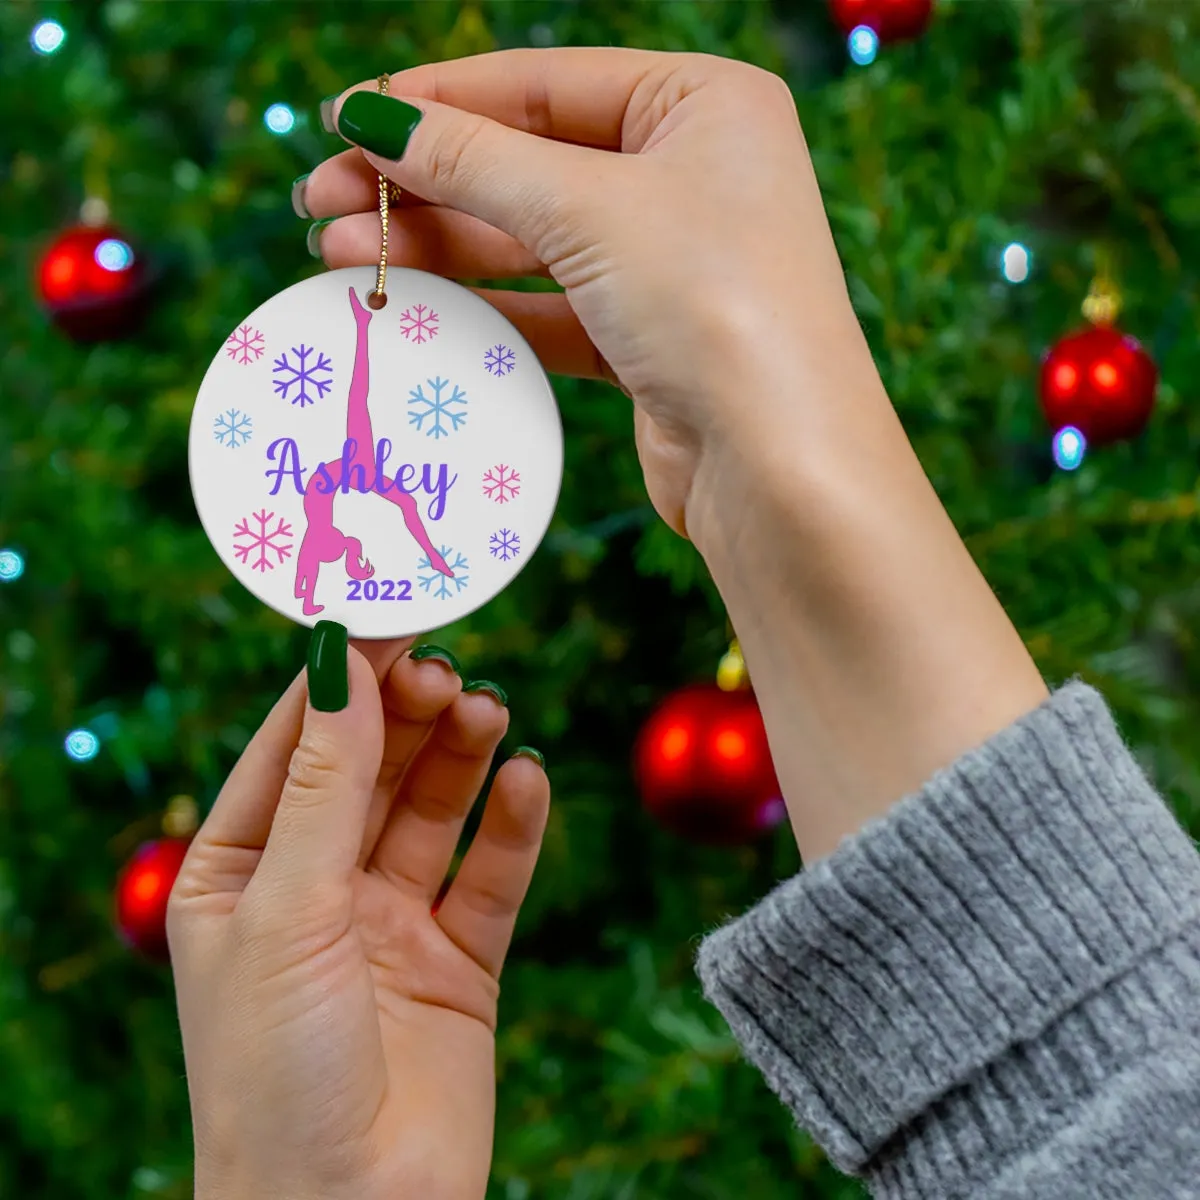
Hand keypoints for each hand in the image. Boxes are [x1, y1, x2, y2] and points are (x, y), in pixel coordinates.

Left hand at [168, 635, 548, 1199]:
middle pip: (371, 768)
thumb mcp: (287, 909)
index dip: (340, 680)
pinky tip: (527, 781)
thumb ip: (325, 785)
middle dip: (407, 715)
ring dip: (461, 756)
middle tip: (448, 670)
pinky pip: (491, 875)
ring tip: (488, 712)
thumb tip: (342, 664)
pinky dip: (512, 825)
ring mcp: (390, 923)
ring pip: (433, 810)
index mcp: (241, 872)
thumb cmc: (275, 1072)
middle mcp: (316, 888)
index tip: (390, 616)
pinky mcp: (459, 961)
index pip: (293, 746)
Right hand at [300, 48, 872, 547]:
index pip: (543, 84)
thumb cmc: (713, 304)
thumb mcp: (587, 209)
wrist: (779, 466)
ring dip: (436, 246)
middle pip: (528, 162)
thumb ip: (474, 160)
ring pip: (531, 240)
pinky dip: (482, 307)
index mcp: (703, 104)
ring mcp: (671, 262)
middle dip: (422, 182)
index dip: (436, 100)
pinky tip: (409, 305)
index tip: (343, 119)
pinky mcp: (649, 340)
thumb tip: (373, 117)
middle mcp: (692, 175)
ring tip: (337, 254)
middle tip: (319, 201)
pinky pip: (549, 308)